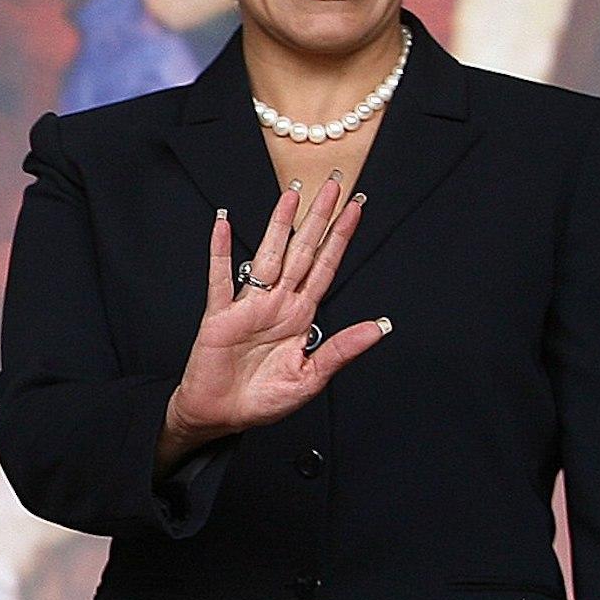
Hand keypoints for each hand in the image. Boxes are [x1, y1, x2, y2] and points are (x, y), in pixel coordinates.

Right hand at [158, 177, 387, 463]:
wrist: (220, 415)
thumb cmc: (263, 399)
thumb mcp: (311, 379)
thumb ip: (341, 349)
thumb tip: (380, 327)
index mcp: (301, 316)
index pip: (327, 267)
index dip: (341, 237)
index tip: (356, 208)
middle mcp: (278, 303)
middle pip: (302, 251)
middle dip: (318, 218)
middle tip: (332, 184)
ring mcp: (248, 306)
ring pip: (268, 256)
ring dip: (279, 224)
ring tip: (292, 193)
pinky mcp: (220, 316)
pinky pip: (221, 278)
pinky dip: (220, 251)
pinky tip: (223, 224)